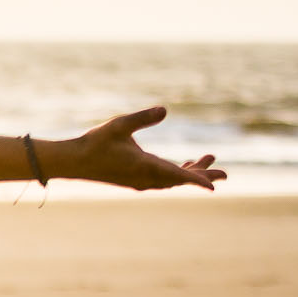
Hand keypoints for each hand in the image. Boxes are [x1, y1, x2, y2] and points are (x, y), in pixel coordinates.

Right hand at [62, 107, 225, 191]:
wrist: (73, 162)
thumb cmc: (95, 142)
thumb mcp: (120, 125)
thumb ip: (143, 118)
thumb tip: (165, 110)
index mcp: (145, 167)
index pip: (178, 176)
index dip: (198, 179)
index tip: (214, 186)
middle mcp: (146, 178)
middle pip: (180, 179)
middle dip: (202, 174)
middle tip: (224, 174)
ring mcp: (140, 181)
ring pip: (172, 180)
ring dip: (190, 172)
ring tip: (206, 159)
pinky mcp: (134, 180)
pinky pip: (163, 180)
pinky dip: (176, 174)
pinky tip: (179, 165)